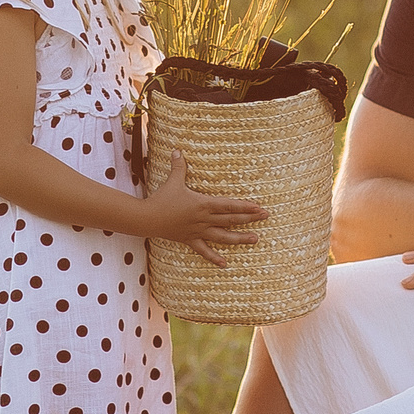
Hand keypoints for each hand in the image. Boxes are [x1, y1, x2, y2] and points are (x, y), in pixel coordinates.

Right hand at [146, 150, 265, 267]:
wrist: (148, 218)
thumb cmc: (162, 198)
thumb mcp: (173, 181)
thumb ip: (179, 166)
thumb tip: (178, 149)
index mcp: (203, 204)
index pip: (229, 206)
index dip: (245, 207)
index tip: (259, 207)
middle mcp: (204, 219)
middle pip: (231, 220)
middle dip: (250, 218)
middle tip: (266, 217)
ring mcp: (198, 231)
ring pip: (223, 237)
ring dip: (239, 239)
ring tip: (255, 239)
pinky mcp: (190, 240)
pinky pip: (204, 251)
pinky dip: (214, 257)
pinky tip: (225, 264)